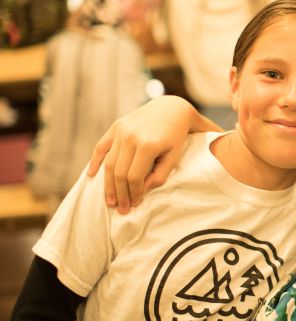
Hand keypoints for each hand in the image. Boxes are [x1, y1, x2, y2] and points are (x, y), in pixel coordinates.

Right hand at [87, 96, 199, 213]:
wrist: (171, 109)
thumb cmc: (176, 136)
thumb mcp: (174, 157)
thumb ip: (159, 176)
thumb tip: (141, 191)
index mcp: (148, 145)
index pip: (134, 177)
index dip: (133, 193)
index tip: (135, 205)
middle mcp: (131, 137)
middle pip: (119, 172)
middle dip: (119, 194)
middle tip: (121, 209)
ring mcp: (121, 130)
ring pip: (109, 163)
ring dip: (107, 184)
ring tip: (109, 201)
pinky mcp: (116, 126)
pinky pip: (101, 146)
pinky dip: (95, 161)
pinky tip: (91, 176)